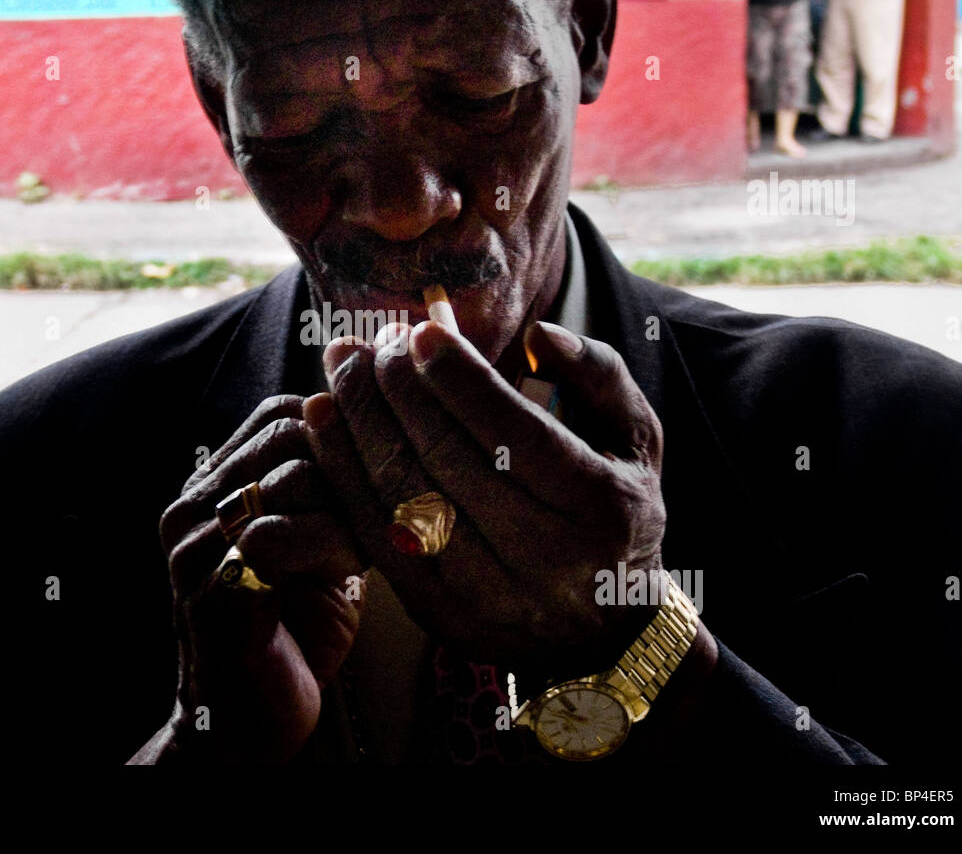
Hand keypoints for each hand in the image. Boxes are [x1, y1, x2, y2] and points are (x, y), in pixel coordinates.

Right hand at [144, 395, 365, 762]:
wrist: (247, 726)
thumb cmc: (294, 634)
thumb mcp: (316, 545)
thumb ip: (331, 491)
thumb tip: (387, 432)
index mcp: (212, 486)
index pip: (283, 411)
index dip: (343, 430)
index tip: (380, 472)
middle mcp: (193, 505)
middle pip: (292, 430)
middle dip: (351, 468)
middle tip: (375, 516)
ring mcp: (195, 544)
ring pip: (292, 474)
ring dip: (348, 508)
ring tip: (362, 549)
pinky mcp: (210, 587)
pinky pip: (281, 533)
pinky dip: (333, 544)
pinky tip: (349, 570)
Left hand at [305, 321, 665, 673]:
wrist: (601, 630)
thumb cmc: (612, 510)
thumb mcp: (635, 439)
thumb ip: (597, 375)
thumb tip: (537, 333)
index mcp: (602, 507)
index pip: (517, 434)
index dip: (460, 379)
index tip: (421, 331)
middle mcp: (546, 559)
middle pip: (449, 460)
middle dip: (400, 389)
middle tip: (374, 342)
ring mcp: (489, 596)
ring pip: (404, 497)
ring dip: (360, 423)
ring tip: (342, 368)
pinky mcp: (441, 616)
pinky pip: (376, 536)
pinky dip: (343, 474)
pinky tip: (325, 422)